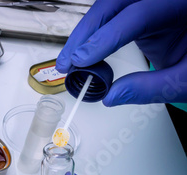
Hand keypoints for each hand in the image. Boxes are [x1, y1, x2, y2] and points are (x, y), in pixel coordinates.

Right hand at [56, 0, 186, 105]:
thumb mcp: (185, 80)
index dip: (106, 37)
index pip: (139, 15)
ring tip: (69, 60)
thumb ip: (151, 88)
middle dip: (86, 32)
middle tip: (69, 61)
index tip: (84, 60)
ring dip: (84, 33)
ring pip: (108, 8)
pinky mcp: (141, 14)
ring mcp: (151, 5)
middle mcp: (164, 0)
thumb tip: (113, 95)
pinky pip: (110, 18)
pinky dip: (92, 36)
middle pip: (115, 4)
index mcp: (183, 7)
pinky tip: (81, 53)